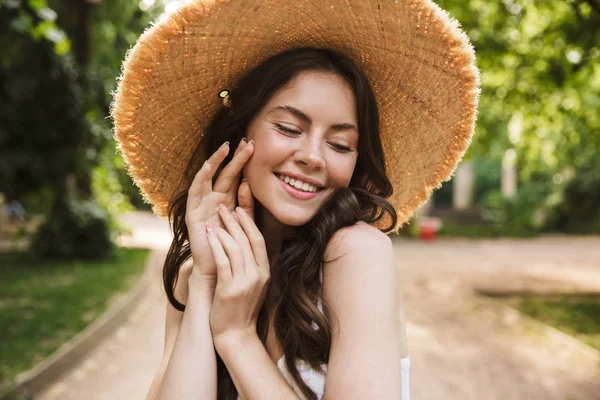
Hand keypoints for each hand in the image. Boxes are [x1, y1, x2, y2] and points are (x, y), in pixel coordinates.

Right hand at [185, 139, 254, 287]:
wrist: (217, 271)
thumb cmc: (232, 248)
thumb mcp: (243, 224)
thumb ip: (247, 206)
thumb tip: (247, 183)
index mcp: (227, 202)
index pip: (236, 177)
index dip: (243, 162)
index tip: (254, 145)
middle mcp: (213, 200)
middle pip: (224, 174)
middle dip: (234, 157)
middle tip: (244, 140)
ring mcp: (201, 206)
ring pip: (208, 179)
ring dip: (216, 162)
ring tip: (226, 147)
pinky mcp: (192, 214)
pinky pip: (195, 193)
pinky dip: (201, 179)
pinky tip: (208, 167)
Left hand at [205, 195, 269, 347]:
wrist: (236, 335)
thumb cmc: (241, 309)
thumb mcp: (253, 285)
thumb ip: (251, 266)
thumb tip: (243, 244)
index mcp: (265, 272)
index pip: (259, 241)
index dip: (249, 223)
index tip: (239, 210)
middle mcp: (258, 275)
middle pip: (247, 241)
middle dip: (235, 222)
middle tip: (224, 208)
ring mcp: (245, 282)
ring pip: (235, 248)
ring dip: (224, 231)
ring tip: (212, 221)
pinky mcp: (229, 289)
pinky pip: (223, 262)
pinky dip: (216, 246)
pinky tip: (209, 236)